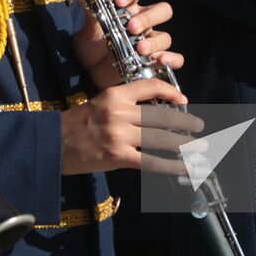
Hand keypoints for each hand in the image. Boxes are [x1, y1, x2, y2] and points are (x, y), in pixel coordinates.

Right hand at [60, 79, 200, 174]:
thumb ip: (125, 105)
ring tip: (201, 148)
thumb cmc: (76, 123)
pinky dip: (171, 166)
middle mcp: (120, 112)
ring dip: (185, 144)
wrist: (54, 144)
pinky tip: (184, 168)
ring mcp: (120, 135)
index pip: (149, 86)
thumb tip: (154, 113)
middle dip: (185, 121)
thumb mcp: (100, 103)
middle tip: (201, 125)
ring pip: (160, 139)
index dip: (171, 91)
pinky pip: (151, 162)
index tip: (183, 99)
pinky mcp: (119, 156)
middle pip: (161, 115)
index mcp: (115, 94)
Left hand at [71, 0, 182, 91]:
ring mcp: (150, 42)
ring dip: (154, 42)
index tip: (119, 0)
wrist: (88, 72)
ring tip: (140, 49)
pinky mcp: (154, 62)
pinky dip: (172, 59)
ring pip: (166, 36)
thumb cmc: (91, 46)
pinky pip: (175, 59)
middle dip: (149, 18)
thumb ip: (90, 12)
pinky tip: (161, 60)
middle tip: (132, 27)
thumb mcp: (88, 29)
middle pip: (162, 10)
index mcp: (128, 8)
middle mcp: (143, 22)